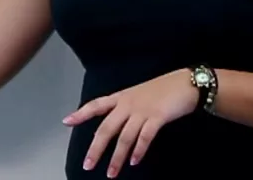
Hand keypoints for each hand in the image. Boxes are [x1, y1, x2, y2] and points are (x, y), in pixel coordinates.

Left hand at [62, 69, 198, 175]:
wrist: (186, 82)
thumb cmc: (164, 89)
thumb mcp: (140, 95)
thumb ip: (126, 108)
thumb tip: (117, 126)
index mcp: (122, 97)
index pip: (96, 105)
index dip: (81, 113)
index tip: (66, 122)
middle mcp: (128, 103)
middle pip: (107, 128)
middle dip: (96, 148)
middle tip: (88, 165)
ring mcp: (142, 110)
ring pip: (124, 137)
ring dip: (117, 157)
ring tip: (111, 173)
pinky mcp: (157, 117)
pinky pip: (144, 136)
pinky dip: (138, 150)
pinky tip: (134, 162)